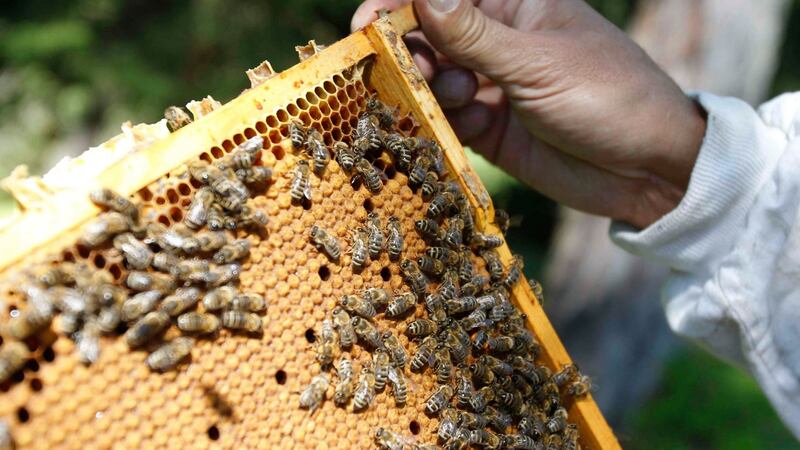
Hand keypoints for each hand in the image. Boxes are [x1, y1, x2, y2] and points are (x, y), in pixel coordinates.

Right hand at [352, 0, 706, 228]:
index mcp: (514, 6)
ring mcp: (492, 87)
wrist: (648, 169)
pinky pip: (448, 122)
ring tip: (463, 103)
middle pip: (427, 38)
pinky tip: (472, 129)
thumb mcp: (538, 63)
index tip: (365, 28)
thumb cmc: (608, 97)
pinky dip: (446, 126)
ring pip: (432, 82)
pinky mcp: (491, 130)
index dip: (397, 7)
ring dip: (432, 92)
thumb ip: (473, 35)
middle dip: (409, 55)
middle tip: (409, 76)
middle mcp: (497, 42)